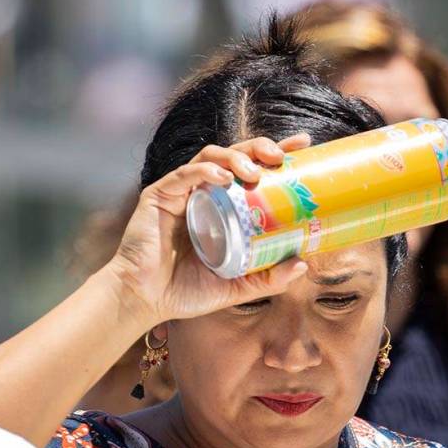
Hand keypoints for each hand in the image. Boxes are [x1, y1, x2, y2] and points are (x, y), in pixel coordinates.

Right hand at [107, 133, 311, 326]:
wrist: (144, 300)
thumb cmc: (185, 292)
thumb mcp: (236, 287)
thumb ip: (267, 279)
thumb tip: (303, 263)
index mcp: (223, 208)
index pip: (252, 170)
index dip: (276, 154)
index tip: (302, 147)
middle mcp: (204, 193)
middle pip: (235, 155)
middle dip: (260, 147)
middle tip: (281, 156)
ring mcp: (182, 192)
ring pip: (211, 156)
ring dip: (236, 158)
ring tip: (254, 173)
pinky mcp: (160, 195)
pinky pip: (184, 174)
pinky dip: (206, 170)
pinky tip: (223, 177)